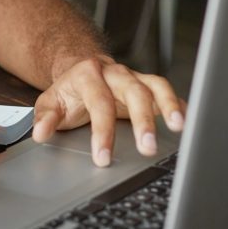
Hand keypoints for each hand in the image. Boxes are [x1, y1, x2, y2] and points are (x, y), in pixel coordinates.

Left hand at [31, 57, 185, 167]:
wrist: (81, 70)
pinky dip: (179, 104)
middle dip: (143, 120)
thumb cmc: (69, 92)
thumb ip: (45, 119)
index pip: (99, 103)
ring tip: (179, 128)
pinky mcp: (148, 85)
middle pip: (134, 92)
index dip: (102, 132)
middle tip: (147, 148)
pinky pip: (167, 91)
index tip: (103, 157)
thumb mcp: (50, 103)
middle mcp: (115, 73)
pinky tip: (187, 122)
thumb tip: (41, 134)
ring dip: (169, 106)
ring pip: (156, 86)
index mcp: (88, 75)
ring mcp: (134, 77)